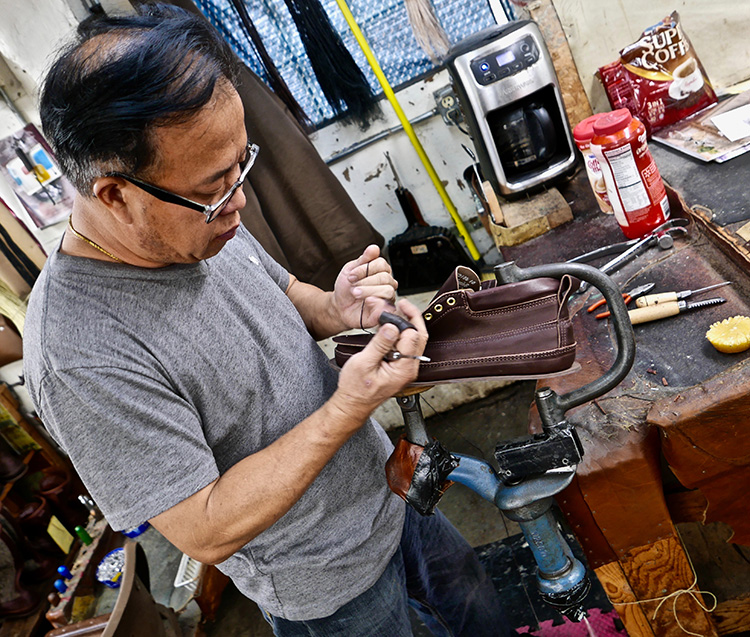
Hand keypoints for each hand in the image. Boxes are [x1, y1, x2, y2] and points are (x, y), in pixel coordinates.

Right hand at [331, 300, 427, 423]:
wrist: (353, 404)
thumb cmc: (356, 388)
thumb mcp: (364, 363)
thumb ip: (380, 344)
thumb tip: (392, 327)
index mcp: (404, 369)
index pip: (413, 337)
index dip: (403, 321)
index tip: (393, 310)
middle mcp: (410, 369)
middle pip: (419, 337)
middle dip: (412, 318)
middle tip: (402, 304)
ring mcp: (406, 368)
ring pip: (414, 341)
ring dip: (406, 325)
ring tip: (395, 313)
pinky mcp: (401, 367)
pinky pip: (406, 347)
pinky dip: (400, 335)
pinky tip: (391, 328)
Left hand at [332, 245, 397, 329]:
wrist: (339, 307)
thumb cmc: (346, 289)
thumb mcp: (351, 270)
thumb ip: (363, 259)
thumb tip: (374, 248)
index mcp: (381, 272)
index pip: (381, 264)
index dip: (365, 269)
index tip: (351, 275)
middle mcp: (387, 284)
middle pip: (385, 277)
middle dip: (365, 281)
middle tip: (352, 286)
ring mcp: (387, 298)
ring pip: (387, 291)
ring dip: (368, 291)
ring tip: (356, 294)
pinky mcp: (384, 312)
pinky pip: (387, 307)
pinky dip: (376, 303)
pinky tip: (366, 302)